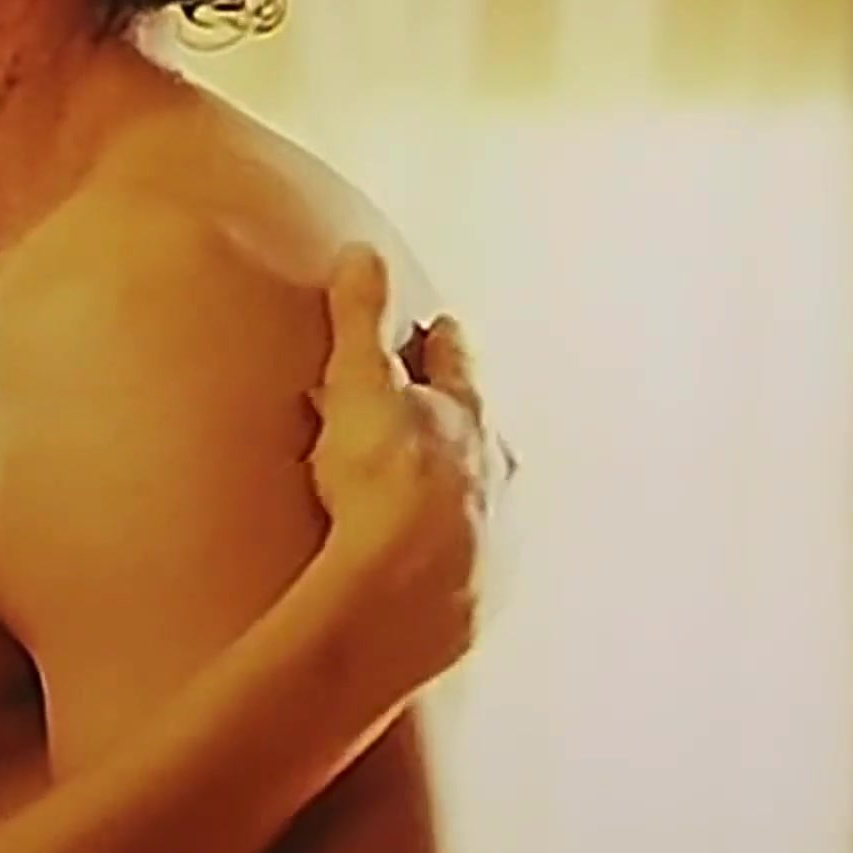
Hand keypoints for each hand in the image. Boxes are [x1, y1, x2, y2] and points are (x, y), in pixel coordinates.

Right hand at [302, 243, 504, 703]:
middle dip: (449, 418)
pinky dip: (443, 549)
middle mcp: (493, 471)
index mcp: (466, 416)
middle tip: (420, 410)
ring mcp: (491, 532)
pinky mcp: (477, 589)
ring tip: (415, 492)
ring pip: (474, 495)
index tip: (436, 328)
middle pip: (473, 430)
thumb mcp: (359, 387)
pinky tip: (417, 563)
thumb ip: (360, 321)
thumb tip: (363, 255)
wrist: (405, 597)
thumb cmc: (384, 484)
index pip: (453, 363)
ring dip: (451, 487)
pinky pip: (461, 557)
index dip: (438, 343)